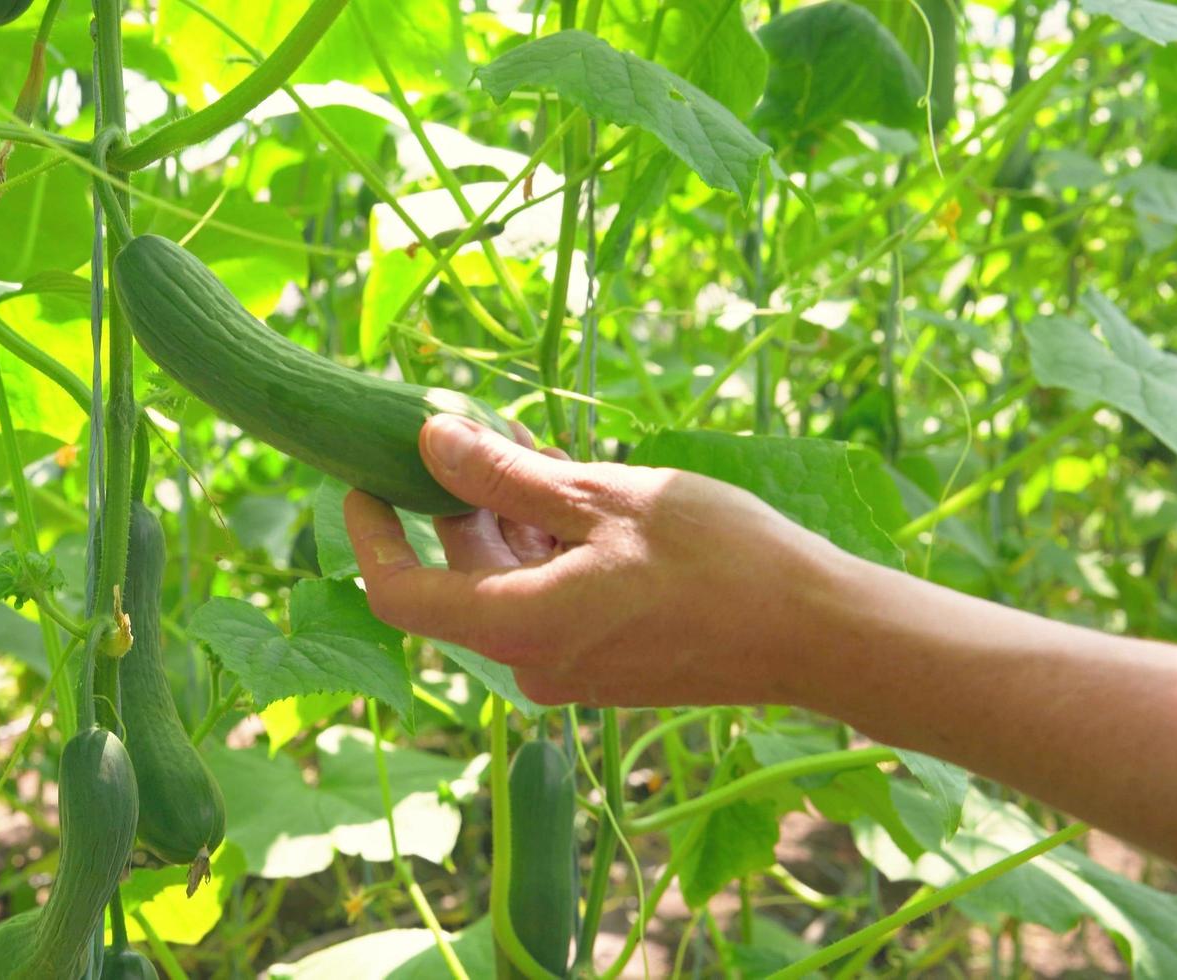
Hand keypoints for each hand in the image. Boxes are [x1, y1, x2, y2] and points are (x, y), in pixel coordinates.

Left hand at [343, 415, 845, 706]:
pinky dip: (550, 541)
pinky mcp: (607, 659)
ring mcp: (570, 664)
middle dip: (457, 499)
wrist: (817, 633)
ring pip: (511, 578)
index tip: (359, 476)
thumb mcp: (603, 499)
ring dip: (510, 512)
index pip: (400, 593)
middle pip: (460, 575)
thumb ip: (505, 478)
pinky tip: (573, 483)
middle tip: (474, 426)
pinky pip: (552, 594)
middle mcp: (530, 658)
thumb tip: (428, 440)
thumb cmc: (718, 561)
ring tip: (532, 442)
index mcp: (516, 626)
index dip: (369, 535)